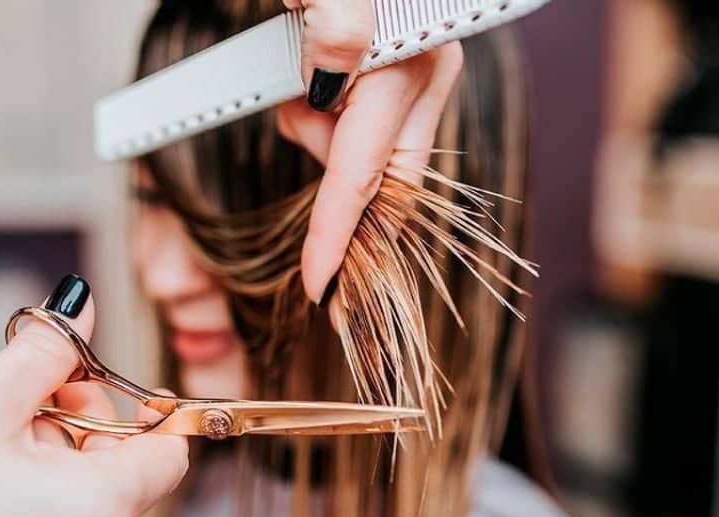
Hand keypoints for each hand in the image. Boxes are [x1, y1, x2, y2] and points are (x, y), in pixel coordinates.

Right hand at [0, 275, 187, 516]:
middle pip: (128, 474)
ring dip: (58, 464)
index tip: (91, 385)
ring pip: (95, 504)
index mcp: (99, 513)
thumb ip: (48, 350)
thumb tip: (84, 307)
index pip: (169, 453)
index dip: (137, 408)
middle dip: (82, 427)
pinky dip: (44, 504)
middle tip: (20, 403)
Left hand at [278, 0, 464, 304]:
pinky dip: (328, 132)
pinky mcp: (400, 79)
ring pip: (370, 159)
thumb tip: (332, 72)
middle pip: (383, 183)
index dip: (340, 235)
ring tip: (293, 105)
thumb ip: (335, 20)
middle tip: (306, 217)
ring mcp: (416, 80)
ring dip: (323, 150)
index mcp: (412, 64)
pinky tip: (310, 100)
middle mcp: (425, 77)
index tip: (319, 287)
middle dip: (340, 210)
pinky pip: (366, 135)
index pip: (369, 173)